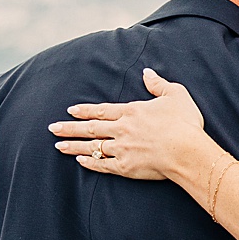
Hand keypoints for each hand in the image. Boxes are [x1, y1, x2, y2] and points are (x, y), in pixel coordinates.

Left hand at [50, 67, 209, 181]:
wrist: (186, 151)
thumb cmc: (184, 123)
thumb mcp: (175, 95)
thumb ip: (158, 83)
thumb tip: (147, 72)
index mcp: (132, 112)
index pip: (102, 111)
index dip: (85, 111)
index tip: (70, 111)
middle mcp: (122, 129)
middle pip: (90, 128)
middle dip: (69, 128)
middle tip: (52, 128)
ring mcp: (122, 149)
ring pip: (92, 146)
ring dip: (74, 146)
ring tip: (58, 146)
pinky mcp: (126, 167)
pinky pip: (103, 165)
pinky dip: (90, 163)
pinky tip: (80, 161)